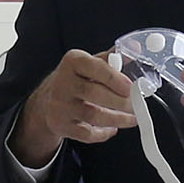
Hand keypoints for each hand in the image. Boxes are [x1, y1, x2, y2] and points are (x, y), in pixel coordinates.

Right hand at [18, 49, 140, 165]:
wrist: (47, 101)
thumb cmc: (75, 80)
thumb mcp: (89, 63)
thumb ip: (112, 58)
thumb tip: (135, 48)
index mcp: (73, 62)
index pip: (95, 68)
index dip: (115, 78)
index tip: (131, 87)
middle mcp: (63, 82)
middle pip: (95, 93)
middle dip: (121, 102)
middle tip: (137, 105)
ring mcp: (60, 106)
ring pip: (93, 115)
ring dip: (118, 119)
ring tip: (132, 118)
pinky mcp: (61, 125)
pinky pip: (86, 134)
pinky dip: (104, 134)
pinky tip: (113, 128)